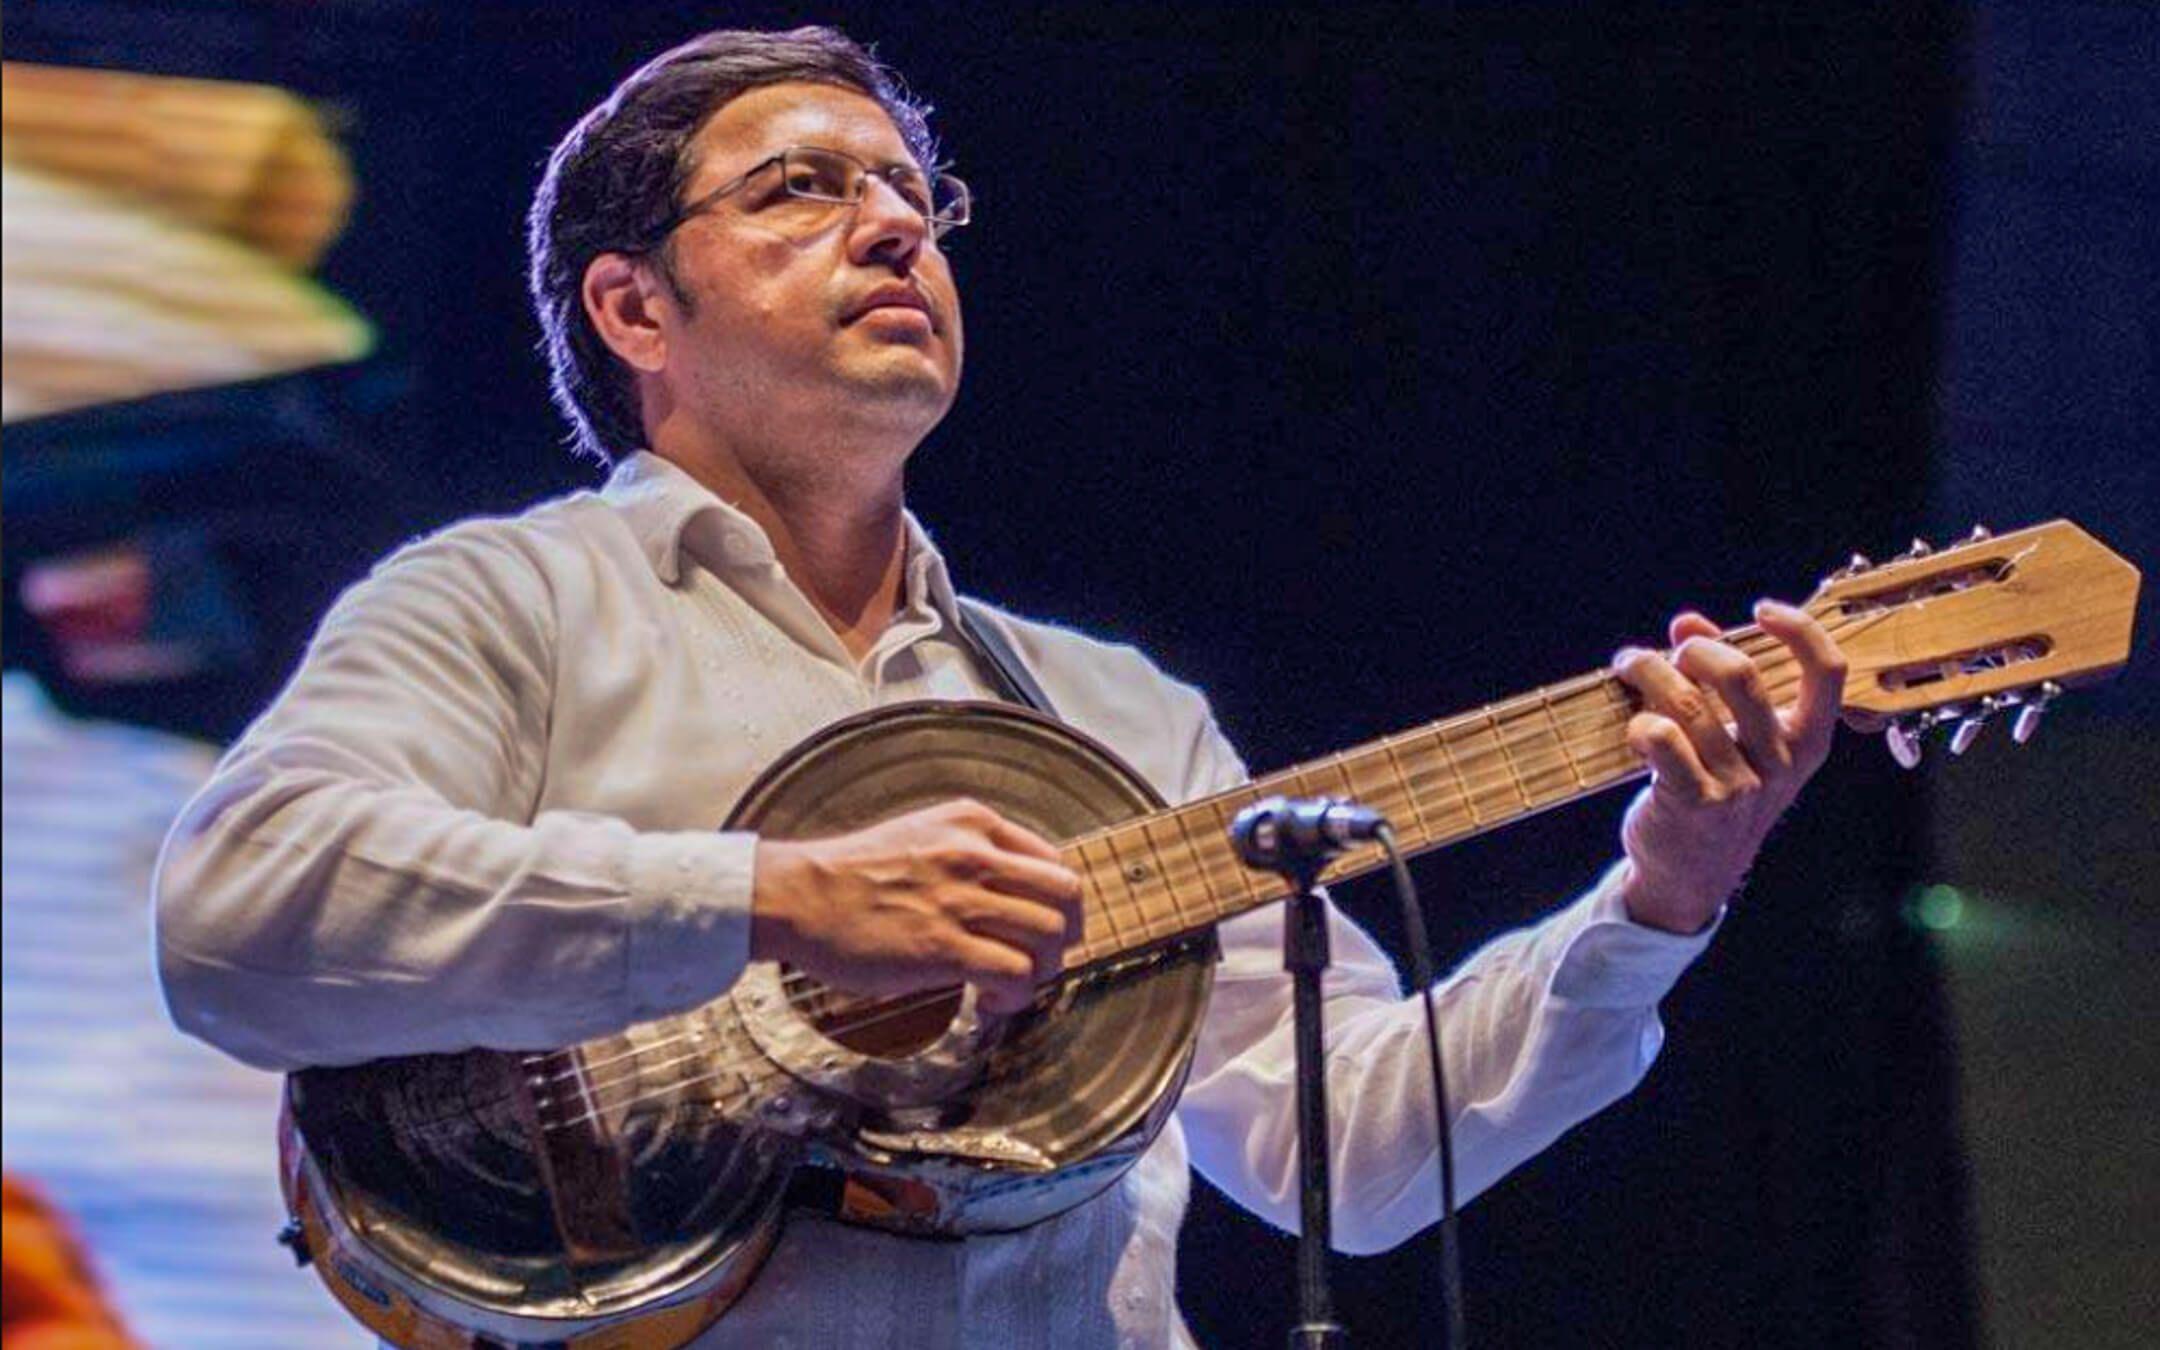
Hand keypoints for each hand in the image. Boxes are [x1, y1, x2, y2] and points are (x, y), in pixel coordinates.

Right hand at [749, 798, 1084, 1013]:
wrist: (799, 896)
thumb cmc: (852, 874)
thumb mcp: (922, 834)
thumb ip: (968, 851)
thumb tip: (1009, 892)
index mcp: (973, 823)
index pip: (1054, 862)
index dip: (1058, 903)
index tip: (1042, 927)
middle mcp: (975, 856)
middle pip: (1065, 897)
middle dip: (1065, 936)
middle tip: (1041, 959)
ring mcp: (961, 901)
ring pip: (1049, 936)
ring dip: (1043, 970)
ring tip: (1013, 984)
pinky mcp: (944, 948)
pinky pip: (1015, 973)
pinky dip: (1017, 995)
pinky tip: (992, 1001)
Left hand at [1611, 599, 1846, 932]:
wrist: (1691, 873)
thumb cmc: (1715, 788)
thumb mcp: (1734, 736)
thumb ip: (1717, 676)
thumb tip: (1687, 621)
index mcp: (1806, 742)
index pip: (1828, 673)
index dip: (1800, 629)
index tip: (1761, 610)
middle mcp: (1780, 763)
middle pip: (1742, 675)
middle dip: (1695, 650)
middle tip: (1668, 652)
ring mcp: (1741, 786)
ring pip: (1688, 703)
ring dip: (1648, 671)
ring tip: (1630, 666)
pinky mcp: (1696, 803)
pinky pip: (1663, 740)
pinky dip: (1640, 722)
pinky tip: (1634, 726)